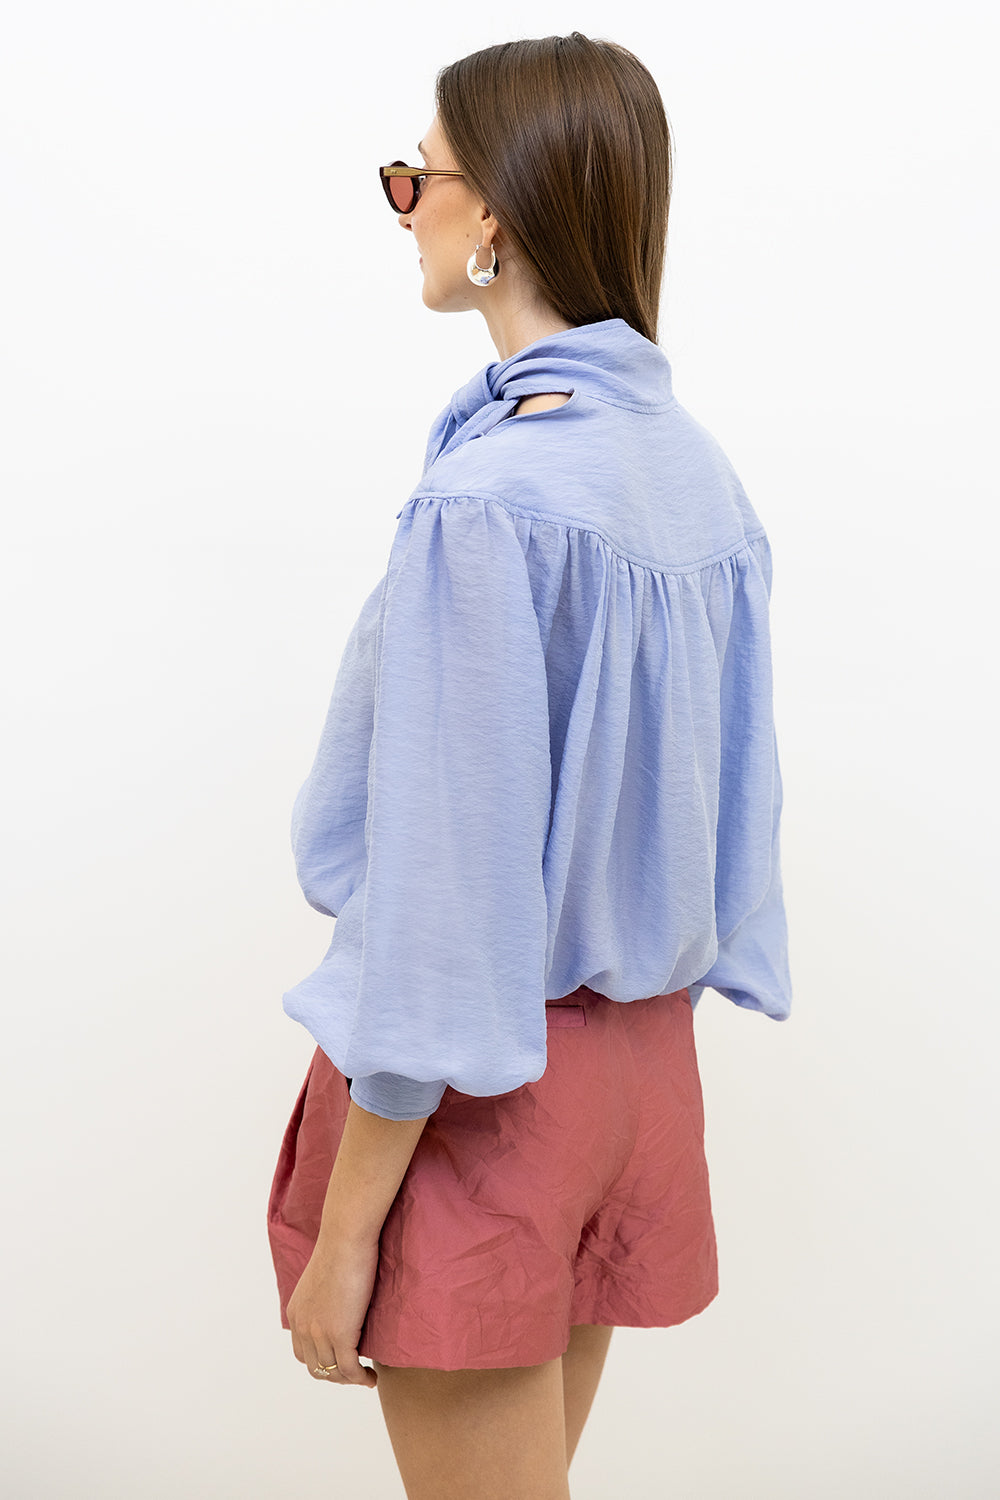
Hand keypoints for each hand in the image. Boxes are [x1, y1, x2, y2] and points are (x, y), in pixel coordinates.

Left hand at [287, 1230, 380, 1388]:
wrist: (346, 1239)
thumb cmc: (341, 1249)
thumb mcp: (323, 1279)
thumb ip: (324, 1299)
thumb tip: (340, 1306)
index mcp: (296, 1314)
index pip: (303, 1354)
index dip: (322, 1363)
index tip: (341, 1361)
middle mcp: (303, 1327)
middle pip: (316, 1368)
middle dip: (335, 1376)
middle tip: (356, 1373)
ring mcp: (319, 1333)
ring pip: (333, 1372)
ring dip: (350, 1380)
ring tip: (366, 1377)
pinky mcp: (340, 1334)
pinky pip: (350, 1369)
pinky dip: (361, 1379)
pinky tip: (371, 1377)